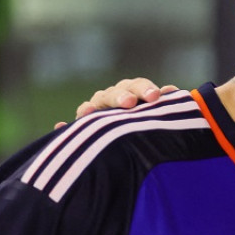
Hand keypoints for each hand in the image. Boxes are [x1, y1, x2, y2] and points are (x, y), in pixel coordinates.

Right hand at [55, 79, 178, 127]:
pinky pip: (74, 126)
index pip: (138, 85)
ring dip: (91, 106)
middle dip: (121, 96)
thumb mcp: (163, 116)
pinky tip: (61, 126)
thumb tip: (172, 90)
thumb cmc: (156, 127)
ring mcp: (99, 111)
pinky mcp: (85, 127)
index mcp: (135, 92)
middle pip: (115, 92)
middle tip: (130, 103)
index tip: (155, 96)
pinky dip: (67, 126)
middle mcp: (115, 98)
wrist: (142, 148)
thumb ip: (167, 104)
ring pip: (94, 104)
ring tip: (90, 111)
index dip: (145, 89)